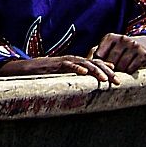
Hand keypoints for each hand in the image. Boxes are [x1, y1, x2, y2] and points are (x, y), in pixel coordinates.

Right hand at [0, 55, 118, 81]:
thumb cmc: (45, 75)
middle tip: (118, 81)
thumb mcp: (64, 78)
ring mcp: (64, 61)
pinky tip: (84, 73)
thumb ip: (75, 79)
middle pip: (94, 63)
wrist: (26, 69)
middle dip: (107, 71)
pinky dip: (76, 67)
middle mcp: (72, 60)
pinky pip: (67, 64)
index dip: (108, 69)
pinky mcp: (54, 64)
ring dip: (95, 70)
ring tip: (105, 78)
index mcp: (76, 63)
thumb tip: (89, 86)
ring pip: (83, 63)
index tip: (119, 79)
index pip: (96, 64)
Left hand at [94, 32, 145, 73]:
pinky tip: (128, 70)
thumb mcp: (107, 48)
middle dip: (109, 70)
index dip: (98, 65)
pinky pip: (131, 69)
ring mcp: (133, 45)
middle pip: (110, 62)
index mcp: (110, 37)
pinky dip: (128, 73)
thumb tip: (85, 64)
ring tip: (119, 72)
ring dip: (119, 73)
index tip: (100, 70)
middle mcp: (122, 38)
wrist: (144, 46)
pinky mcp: (143, 54)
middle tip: (110, 73)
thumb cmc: (119, 49)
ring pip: (121, 67)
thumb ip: (95, 54)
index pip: (99, 56)